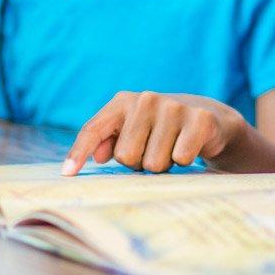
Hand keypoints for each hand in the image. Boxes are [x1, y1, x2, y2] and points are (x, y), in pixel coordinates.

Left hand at [63, 92, 245, 174]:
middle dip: (138, 163)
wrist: (206, 118)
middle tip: (152, 151)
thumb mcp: (131, 131)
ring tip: (170, 148)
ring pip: (153, 162)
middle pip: (126, 156)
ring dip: (162, 164)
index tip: (68, 174)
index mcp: (122, 102)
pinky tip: (188, 147)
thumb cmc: (158, 130)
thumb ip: (109, 141)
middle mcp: (145, 100)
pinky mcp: (199, 119)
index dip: (79, 152)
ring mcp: (173, 107)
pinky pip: (180, 158)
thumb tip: (99, 156)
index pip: (94, 129)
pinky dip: (184, 161)